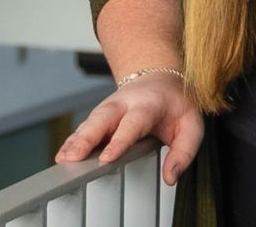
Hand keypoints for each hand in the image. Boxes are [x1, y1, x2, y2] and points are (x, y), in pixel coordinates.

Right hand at [54, 72, 203, 185]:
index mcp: (149, 104)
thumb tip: (171, 176)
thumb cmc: (177, 104)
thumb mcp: (192, 124)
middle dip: (87, 137)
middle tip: (73, 157)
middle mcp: (125, 103)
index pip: (134, 122)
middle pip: (103, 118)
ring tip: (63, 159)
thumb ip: (184, 151)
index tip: (107, 158)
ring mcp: (110, 108)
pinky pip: (85, 127)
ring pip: (90, 122)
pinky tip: (63, 154)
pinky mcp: (100, 115)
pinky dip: (72, 140)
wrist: (162, 78)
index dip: (120, 140)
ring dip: (76, 140)